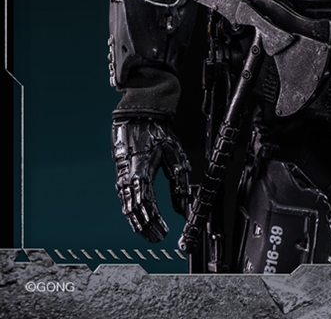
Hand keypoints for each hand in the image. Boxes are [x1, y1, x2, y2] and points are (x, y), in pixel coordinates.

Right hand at [112, 117, 190, 241]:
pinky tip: (139, 222)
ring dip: (139, 225)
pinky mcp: (121, 179)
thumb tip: (184, 202)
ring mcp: (122, 179)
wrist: (136, 119)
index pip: (147, 205)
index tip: (165, 231)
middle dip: (147, 228)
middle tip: (159, 238)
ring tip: (151, 235)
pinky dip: (132, 215)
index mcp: (141, 172)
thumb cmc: (155, 133)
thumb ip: (179, 178)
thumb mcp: (173, 152)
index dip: (155, 221)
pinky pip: (125, 202)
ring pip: (128, 209)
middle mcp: (128, 178)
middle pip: (136, 212)